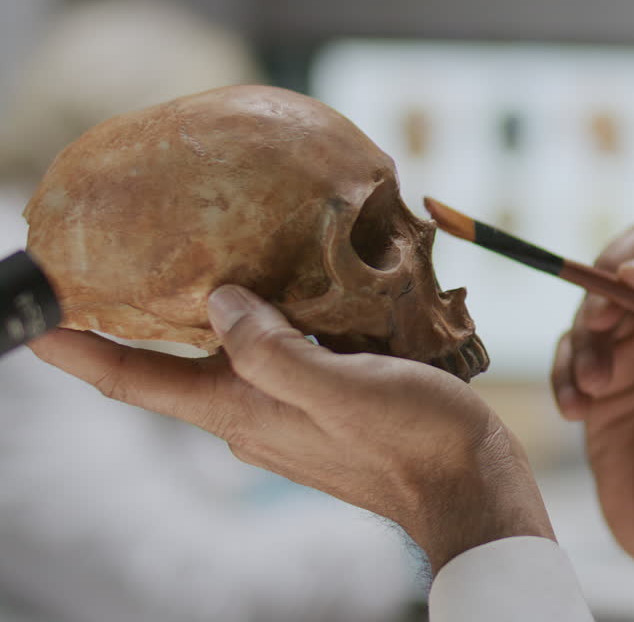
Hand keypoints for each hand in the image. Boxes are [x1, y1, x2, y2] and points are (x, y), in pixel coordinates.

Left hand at [28, 285, 552, 570]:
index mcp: (244, 411)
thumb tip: (219, 302)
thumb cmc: (416, 440)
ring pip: (232, 359)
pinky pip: (278, 360)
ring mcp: (290, 417)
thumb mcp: (343, 387)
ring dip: (215, 318)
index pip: (137, 382)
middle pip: (175, 367)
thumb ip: (274, 348)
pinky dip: (273, 324)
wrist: (473, 489)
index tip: (35, 317)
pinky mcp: (327, 410)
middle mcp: (253, 417)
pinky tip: (297, 293)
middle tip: (121, 262)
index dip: (81, 351)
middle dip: (141, 322)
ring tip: (210, 259)